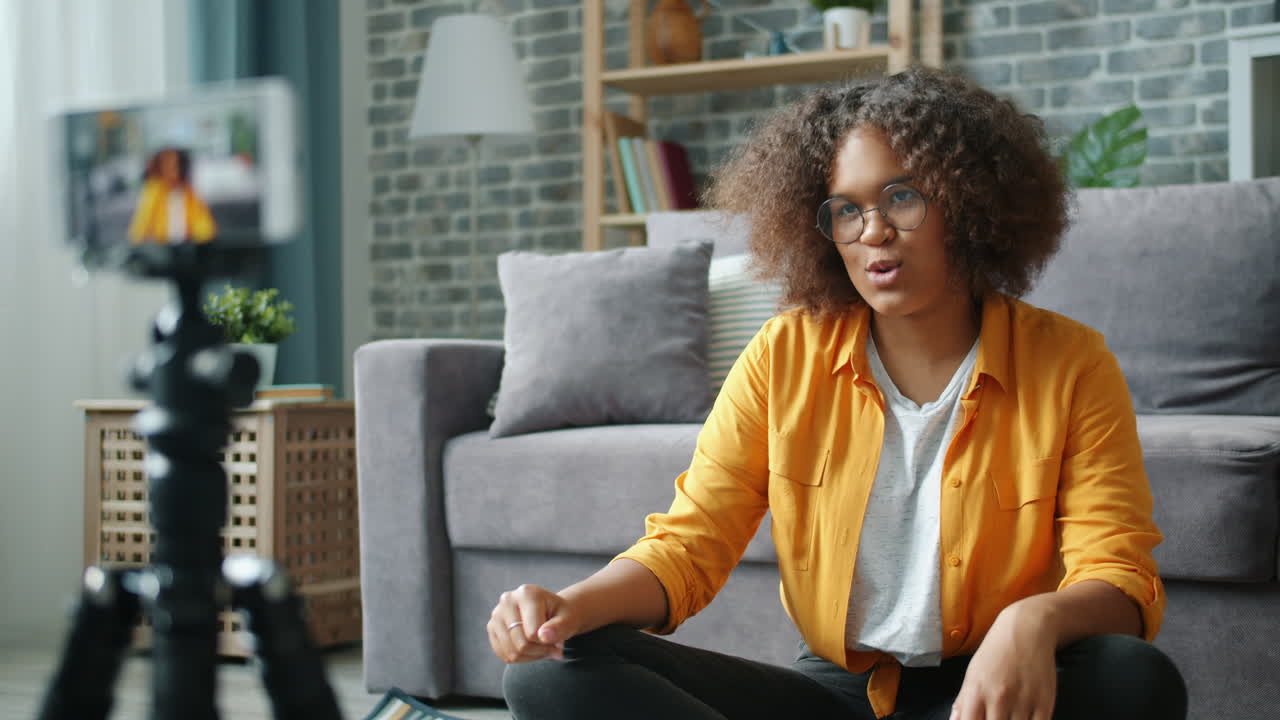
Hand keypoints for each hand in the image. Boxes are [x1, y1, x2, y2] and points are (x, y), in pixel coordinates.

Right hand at [487, 584, 580, 663]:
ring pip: (511, 652)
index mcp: (527, 594)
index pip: (532, 633)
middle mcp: (507, 601)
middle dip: (540, 652)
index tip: (559, 642)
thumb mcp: (569, 619)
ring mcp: (496, 614)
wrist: (552, 612)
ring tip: (544, 648)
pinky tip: (532, 649)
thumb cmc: (562, 616)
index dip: (547, 644)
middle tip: (554, 649)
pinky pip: (504, 655)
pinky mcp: (492, 628)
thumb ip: (560, 627)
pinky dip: (520, 658)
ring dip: (531, 656)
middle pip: (520, 644)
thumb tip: (544, 636)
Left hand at [951, 602, 1056, 719]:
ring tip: (1008, 716)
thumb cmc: (996, 651)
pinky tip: (1024, 718)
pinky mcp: (1045, 703)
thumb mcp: (973, 672)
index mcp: (977, 690)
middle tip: (995, 717)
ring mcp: (1023, 701)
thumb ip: (963, 701)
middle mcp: (999, 697)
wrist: (1027, 629)